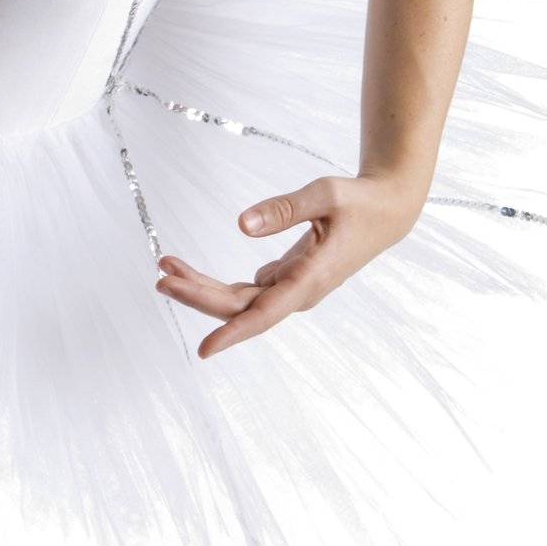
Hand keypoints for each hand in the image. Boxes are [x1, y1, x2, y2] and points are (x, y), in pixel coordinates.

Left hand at [154, 174, 423, 359]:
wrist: (384, 212)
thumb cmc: (358, 203)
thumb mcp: (325, 195)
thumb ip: (284, 209)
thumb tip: (240, 225)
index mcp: (310, 280)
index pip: (265, 314)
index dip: (233, 333)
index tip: (204, 350)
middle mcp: (298, 292)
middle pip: (239, 306)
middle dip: (197, 294)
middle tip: (161, 275)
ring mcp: (290, 289)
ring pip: (236, 299)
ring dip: (198, 286)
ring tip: (164, 266)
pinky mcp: (284, 280)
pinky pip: (241, 289)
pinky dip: (211, 279)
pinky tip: (183, 268)